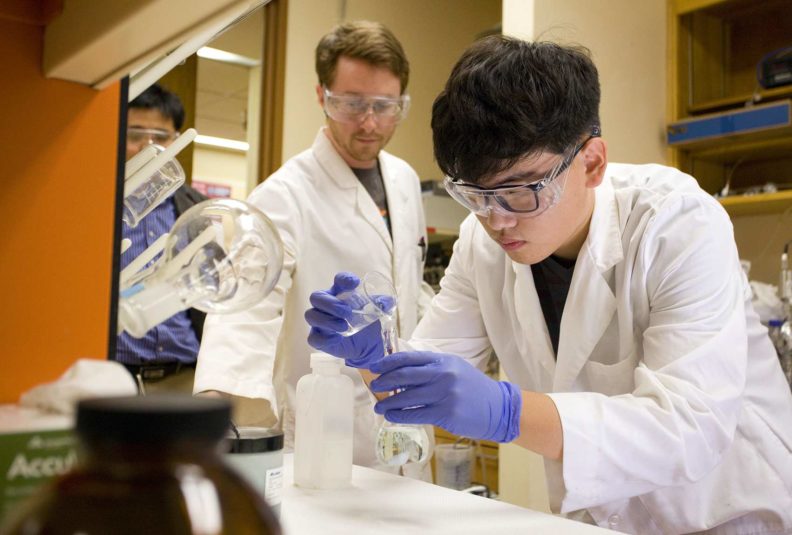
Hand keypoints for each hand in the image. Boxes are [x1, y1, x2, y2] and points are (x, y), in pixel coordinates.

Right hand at [305, 272, 384, 368]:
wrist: (367, 346)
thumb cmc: (369, 323)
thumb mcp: (378, 312)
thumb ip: (383, 304)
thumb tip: (387, 302)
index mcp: (341, 293)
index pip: (338, 281)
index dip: (343, 279)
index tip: (355, 283)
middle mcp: (326, 305)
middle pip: (316, 297)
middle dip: (330, 303)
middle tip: (347, 312)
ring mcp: (320, 322)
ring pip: (311, 315)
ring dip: (327, 320)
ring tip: (344, 326)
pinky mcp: (319, 339)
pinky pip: (313, 337)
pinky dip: (324, 338)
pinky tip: (337, 338)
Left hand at [370, 351, 521, 442]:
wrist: (498, 408)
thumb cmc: (473, 389)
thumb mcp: (454, 369)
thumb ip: (431, 368)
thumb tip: (400, 373)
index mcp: (443, 360)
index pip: (409, 358)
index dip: (388, 362)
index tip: (375, 367)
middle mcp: (443, 374)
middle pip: (404, 375)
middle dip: (384, 381)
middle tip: (374, 386)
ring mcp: (444, 394)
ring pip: (406, 397)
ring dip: (388, 403)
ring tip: (378, 406)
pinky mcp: (446, 413)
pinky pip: (415, 414)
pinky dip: (399, 416)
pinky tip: (392, 417)